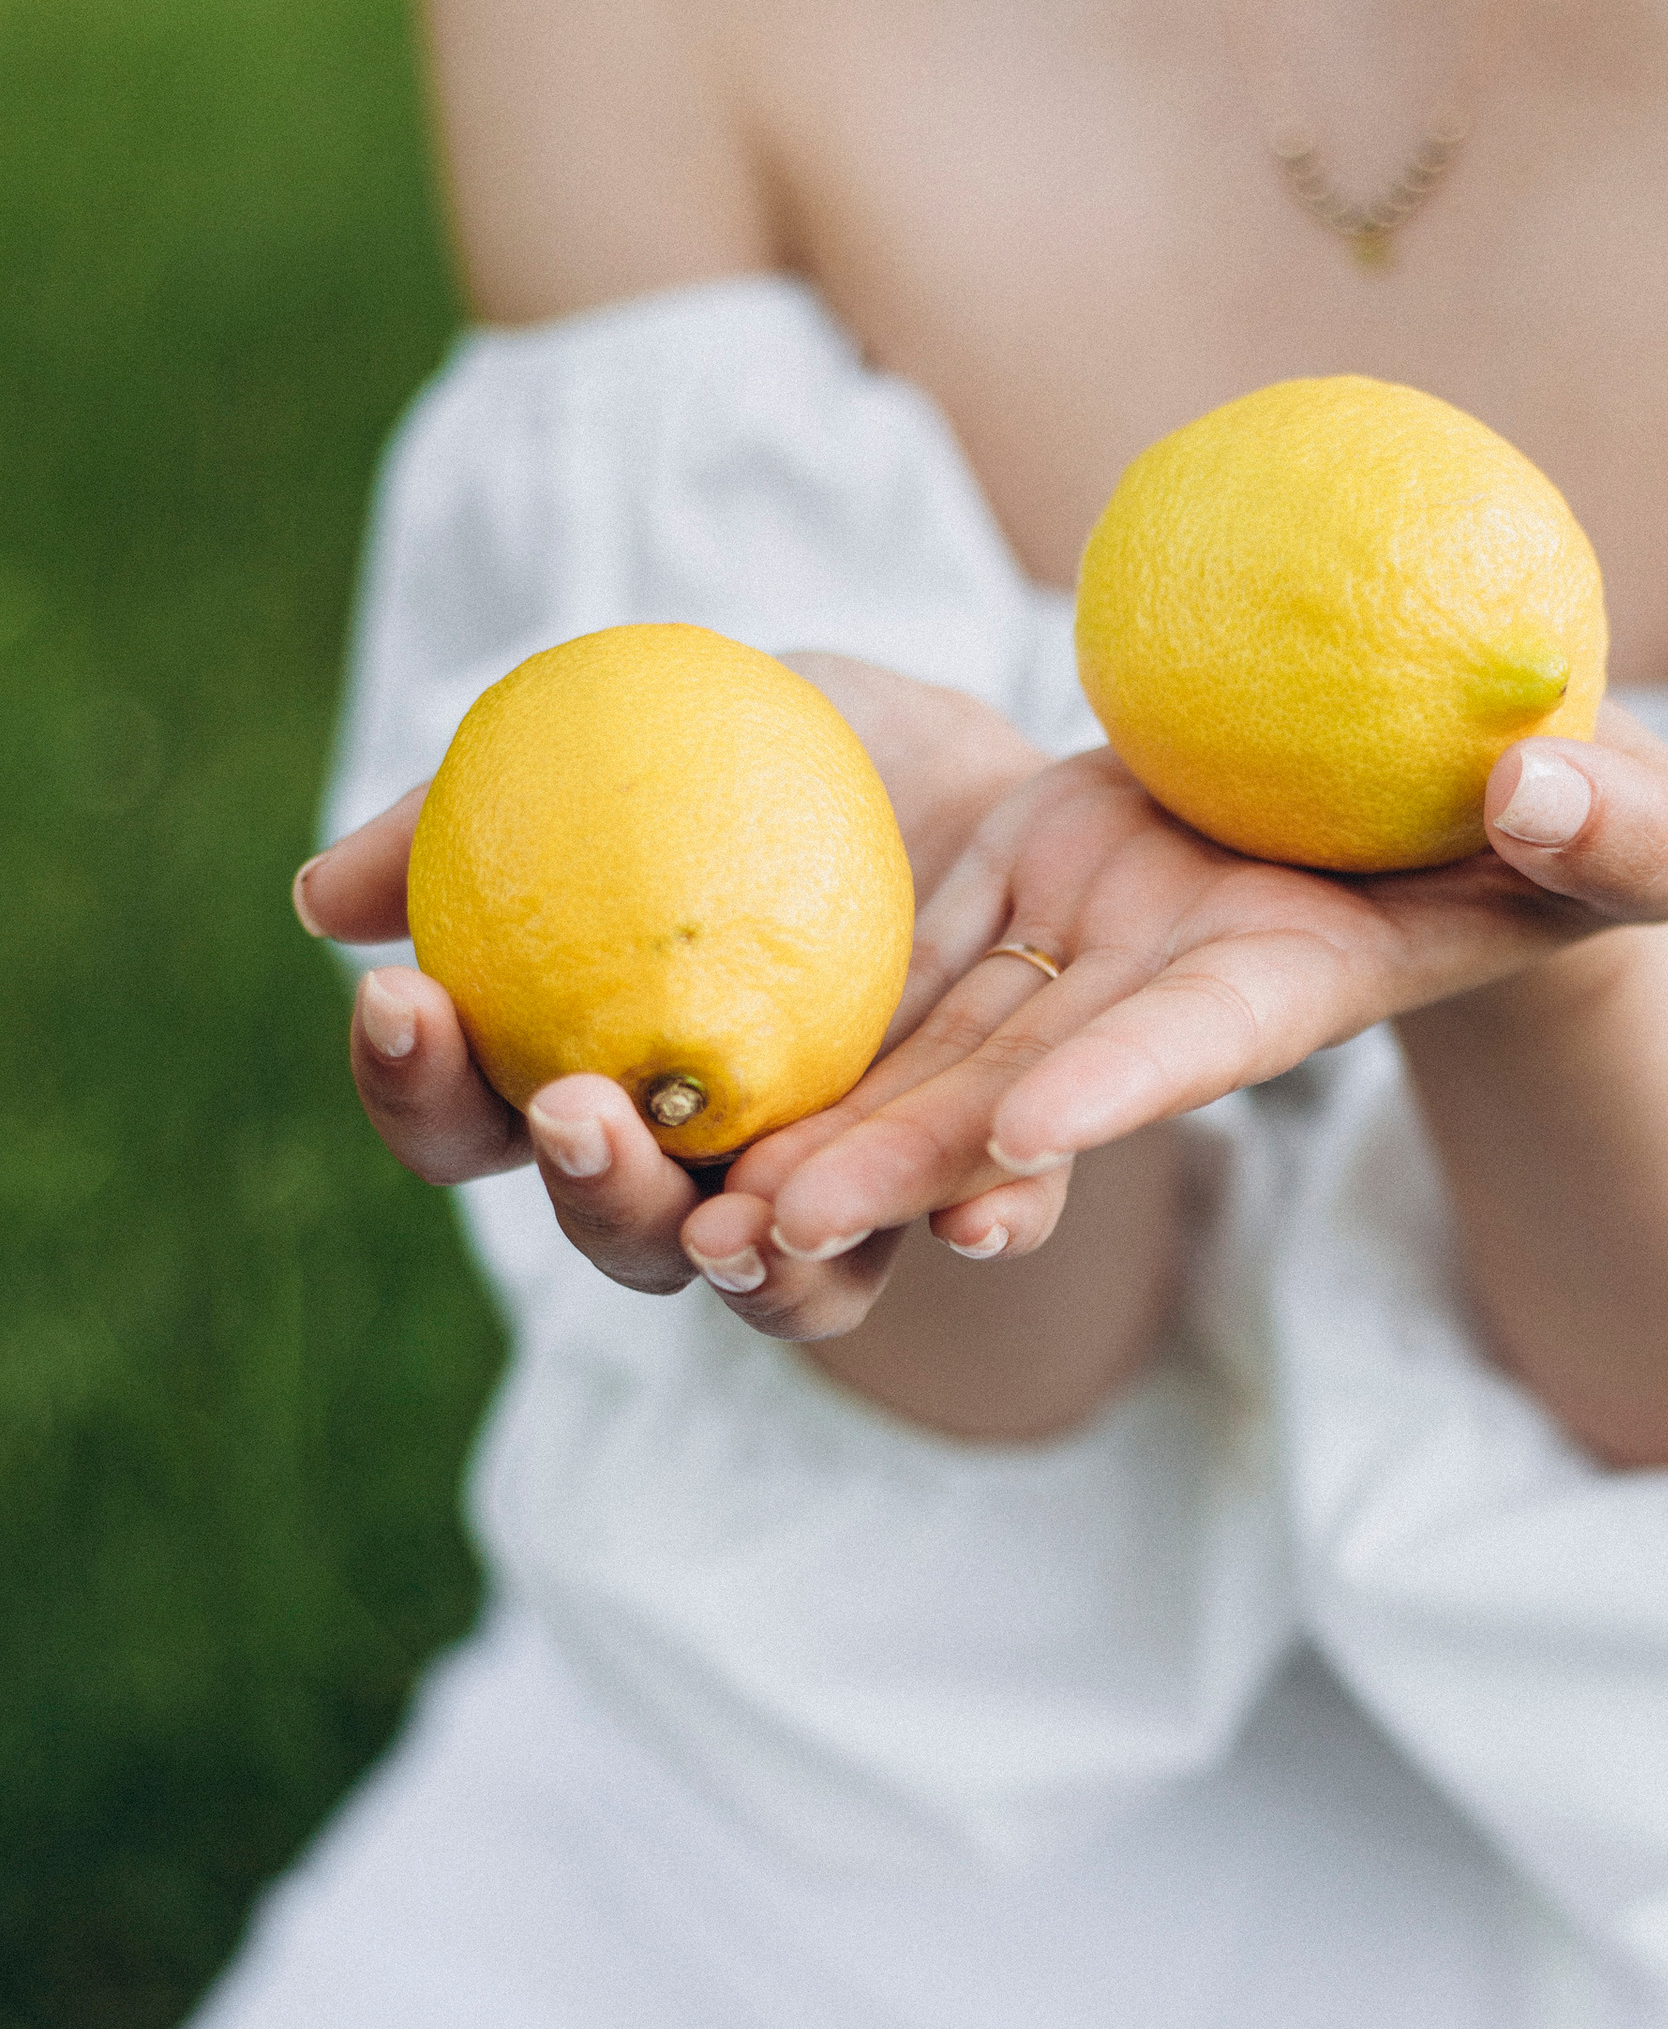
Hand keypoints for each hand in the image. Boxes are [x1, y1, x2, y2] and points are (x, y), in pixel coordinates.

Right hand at [290, 658, 1045, 1336]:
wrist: (961, 751)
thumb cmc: (765, 750)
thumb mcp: (632, 740)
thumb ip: (482, 809)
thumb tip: (323, 902)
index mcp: (582, 1078)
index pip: (464, 1126)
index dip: (414, 1086)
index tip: (400, 996)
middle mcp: (701, 1164)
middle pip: (616, 1237)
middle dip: (587, 1188)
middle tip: (574, 1102)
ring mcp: (838, 1184)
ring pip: (782, 1289)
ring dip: (747, 1261)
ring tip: (734, 1219)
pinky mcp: (978, 1167)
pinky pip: (982, 1223)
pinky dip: (974, 1227)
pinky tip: (966, 1221)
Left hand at [697, 708, 1667, 1278]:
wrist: (1468, 801)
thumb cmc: (1579, 822)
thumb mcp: (1639, 821)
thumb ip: (1620, 820)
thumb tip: (1537, 781)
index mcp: (1319, 970)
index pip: (1213, 1032)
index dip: (1129, 1077)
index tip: (1033, 1127)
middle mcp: (1184, 1000)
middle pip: (1030, 1092)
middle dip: (905, 1170)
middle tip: (771, 1240)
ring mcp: (1101, 965)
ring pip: (945, 1063)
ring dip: (831, 1148)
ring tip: (705, 1223)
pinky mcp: (1036, 908)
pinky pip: (917, 984)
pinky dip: (826, 1049)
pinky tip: (703, 1117)